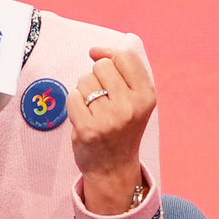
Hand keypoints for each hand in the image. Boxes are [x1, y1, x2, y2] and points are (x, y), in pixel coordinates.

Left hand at [68, 43, 157, 212]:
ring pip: (84, 81)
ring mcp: (109, 119)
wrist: (114, 168)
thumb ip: (123, 72)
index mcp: (147, 96)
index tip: (101, 60)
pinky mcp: (88, 129)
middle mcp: (130, 106)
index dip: (109, 54)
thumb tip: (95, 50)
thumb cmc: (122, 128)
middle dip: (96, 77)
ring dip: (84, 91)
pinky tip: (84, 118)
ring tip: (94, 110)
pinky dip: (74, 105)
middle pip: (101, 66)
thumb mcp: (136, 100)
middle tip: (102, 98)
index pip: (125, 56)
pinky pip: (72, 97)